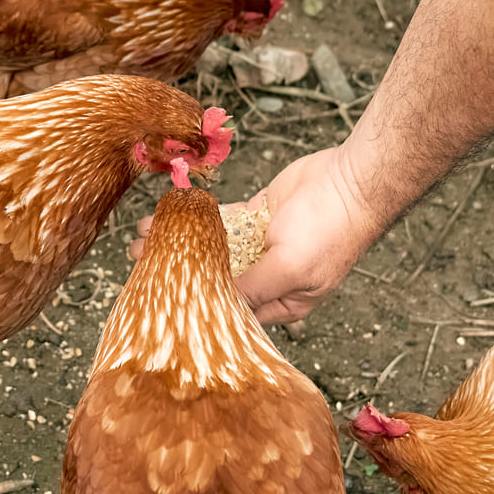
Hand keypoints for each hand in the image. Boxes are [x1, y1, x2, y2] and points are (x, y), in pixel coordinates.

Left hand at [129, 144, 377, 324]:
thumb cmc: (332, 231)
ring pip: (212, 246)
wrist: (353, 181)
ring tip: (145, 236)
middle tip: (140, 262)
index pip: (231, 312)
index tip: (159, 296)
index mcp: (283, 302)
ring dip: (180, 240)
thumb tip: (210, 303)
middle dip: (177, 270)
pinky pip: (221, 219)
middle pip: (214, 278)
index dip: (194, 304)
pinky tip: (169, 213)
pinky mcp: (258, 214)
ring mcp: (262, 244)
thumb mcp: (290, 269)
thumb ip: (251, 288)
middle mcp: (269, 277)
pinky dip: (195, 217)